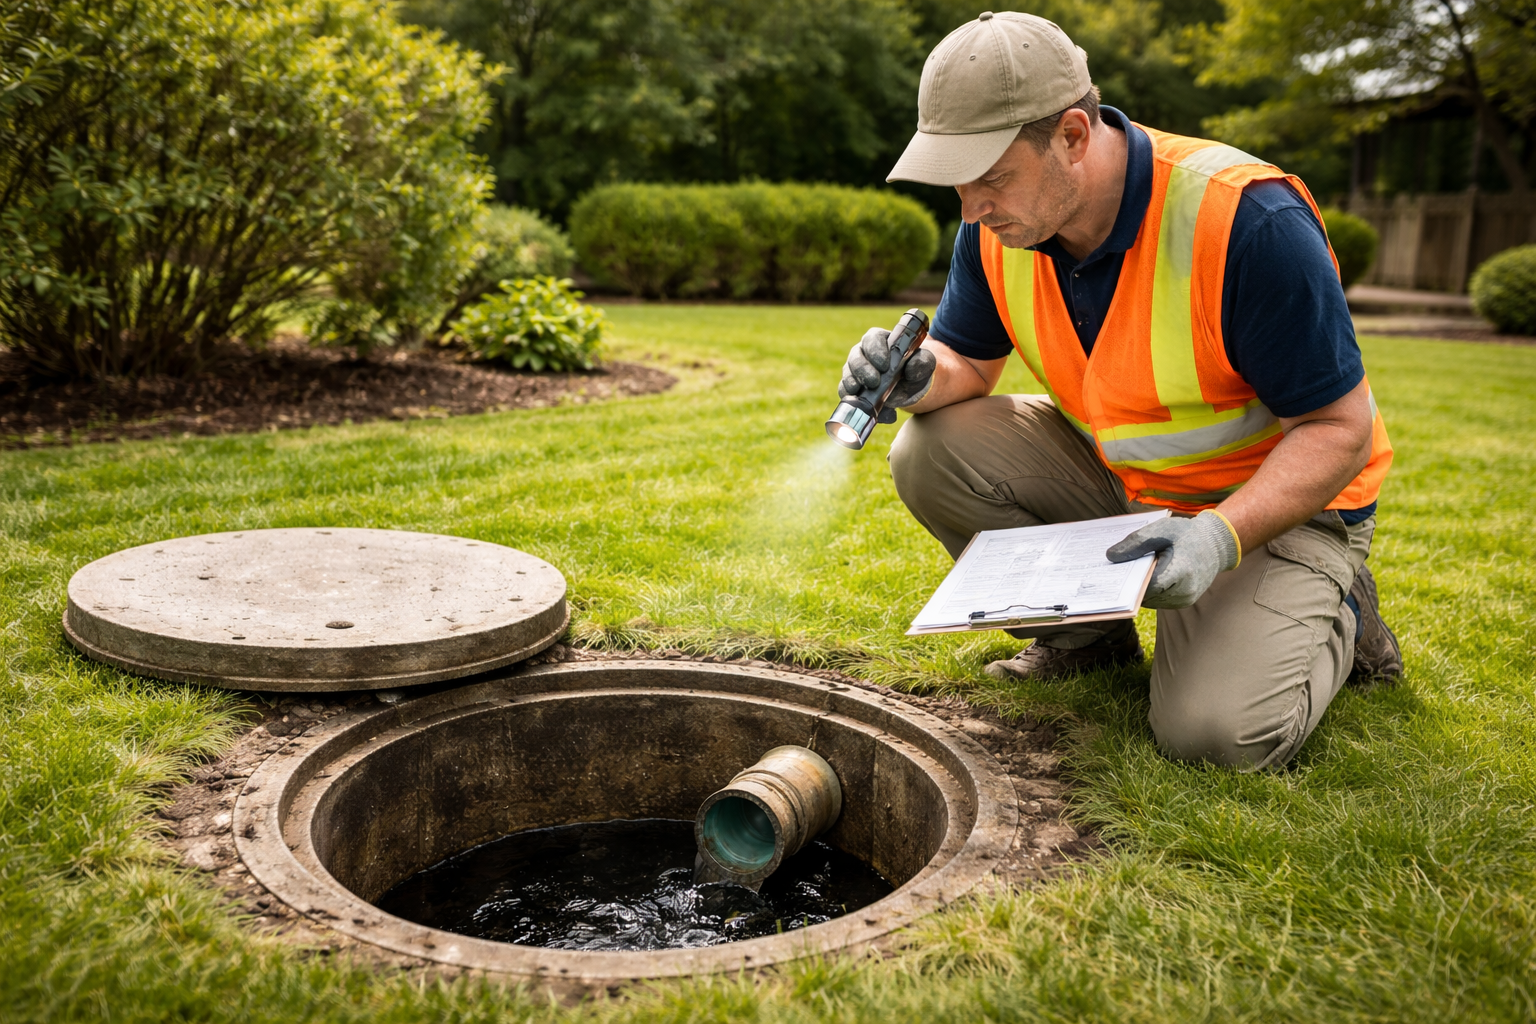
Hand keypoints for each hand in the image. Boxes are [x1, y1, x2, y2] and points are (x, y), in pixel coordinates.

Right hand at [838, 327, 936, 420]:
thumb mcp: (923, 364)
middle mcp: (863, 352)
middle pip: (855, 357)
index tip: (884, 365)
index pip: (872, 339)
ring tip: (860, 393)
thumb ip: (922, 362)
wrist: (908, 386)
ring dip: (852, 384)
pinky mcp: (851, 387)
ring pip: (847, 374)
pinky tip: (864, 408)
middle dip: (862, 370)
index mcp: (879, 340)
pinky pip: (844, 392)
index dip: (875, 350)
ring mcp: (854, 370)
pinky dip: (852, 401)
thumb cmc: (913, 368)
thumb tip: (912, 366)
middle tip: (874, 382)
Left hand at [1105, 510, 1239, 608]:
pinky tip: (1142, 576)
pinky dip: (1149, 590)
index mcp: (1181, 572)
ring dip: (1139, 589)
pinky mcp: (1184, 602)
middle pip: (1146, 595)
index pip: (1146, 585)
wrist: (1216, 544)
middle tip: (1111, 573)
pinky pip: (1159, 600)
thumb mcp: (1161, 530)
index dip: (1127, 581)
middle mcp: (1185, 591)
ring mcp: (1185, 599)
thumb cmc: (1187, 534)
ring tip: (1126, 573)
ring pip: (1151, 600)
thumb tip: (1110, 557)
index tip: (1110, 573)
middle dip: (1129, 585)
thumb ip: (1135, 543)